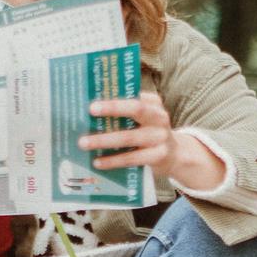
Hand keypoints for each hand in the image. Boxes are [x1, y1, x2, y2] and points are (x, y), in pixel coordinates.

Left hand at [80, 92, 223, 191]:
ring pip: (129, 137)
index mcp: (153, 103)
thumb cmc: (148, 132)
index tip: (95, 98)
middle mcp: (159, 117)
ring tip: (83, 143)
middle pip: (136, 109)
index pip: (134, 94)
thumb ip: (123, 112)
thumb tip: (90, 111)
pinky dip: (112, 161)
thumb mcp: (142, 118)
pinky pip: (131, 158)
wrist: (173, 156)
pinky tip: (97, 162)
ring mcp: (160, 137)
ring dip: (104, 140)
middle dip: (113, 108)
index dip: (115, 96)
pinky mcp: (158, 156)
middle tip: (90, 110)